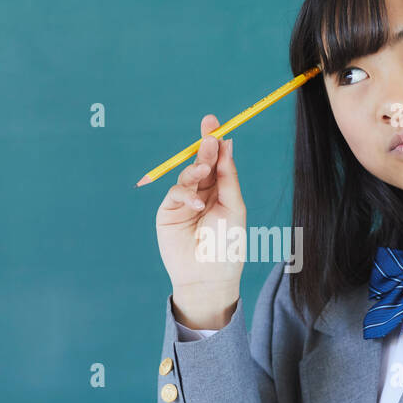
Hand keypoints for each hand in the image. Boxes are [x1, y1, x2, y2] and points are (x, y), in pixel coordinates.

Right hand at [155, 115, 246, 325]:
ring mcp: (183, 202)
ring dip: (195, 169)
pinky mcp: (168, 212)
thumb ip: (228, 177)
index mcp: (220, 190)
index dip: (214, 141)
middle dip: (204, 147)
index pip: (216, 161)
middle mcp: (201, 193)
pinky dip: (186, 194)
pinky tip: (197, 204)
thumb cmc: (227, 246)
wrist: (209, 278)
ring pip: (187, 175)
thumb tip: (227, 144)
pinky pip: (175, 193)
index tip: (214, 123)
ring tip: (204, 170)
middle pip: (200, 162)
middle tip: (209, 132)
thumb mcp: (234, 207)